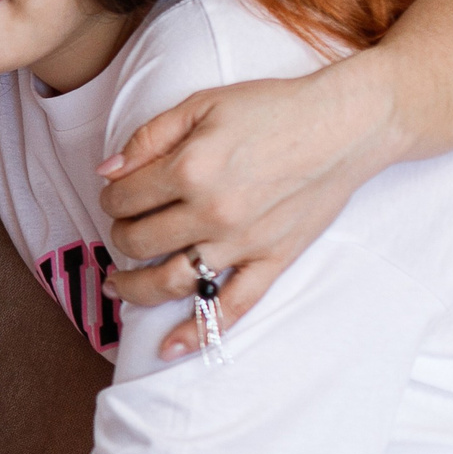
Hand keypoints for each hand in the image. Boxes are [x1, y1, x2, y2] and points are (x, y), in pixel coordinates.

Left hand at [97, 66, 394, 355]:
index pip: (123, 197)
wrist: (345, 124)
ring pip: (170, 281)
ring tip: (117, 286)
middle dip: (119, 236)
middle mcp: (212, 212)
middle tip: (122, 229)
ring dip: (134, 288)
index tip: (117, 193)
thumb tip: (107, 172)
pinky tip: (168, 349)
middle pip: (138, 241)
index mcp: (189, 168)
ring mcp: (243, 243)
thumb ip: (148, 137)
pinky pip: (230, 307)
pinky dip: (197, 331)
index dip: (111, 196)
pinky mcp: (273, 261)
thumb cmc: (273, 107)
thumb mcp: (202, 104)